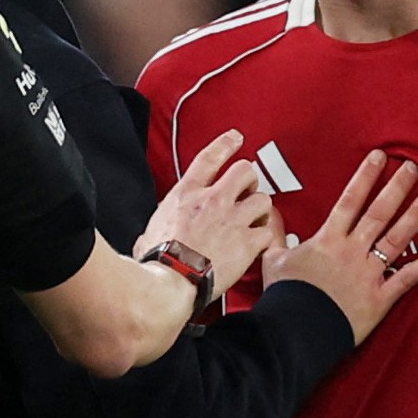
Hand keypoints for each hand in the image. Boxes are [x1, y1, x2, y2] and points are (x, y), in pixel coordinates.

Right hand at [139, 131, 275, 298]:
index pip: (210, 158)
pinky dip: (265, 238)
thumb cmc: (158, 260)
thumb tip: (151, 236)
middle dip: (250, 180)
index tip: (236, 138)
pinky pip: (267, 232)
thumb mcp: (150, 230)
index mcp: (187, 194)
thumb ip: (161, 225)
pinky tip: (258, 245)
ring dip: (261, 210)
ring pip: (263, 199)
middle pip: (245, 171)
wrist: (172, 280)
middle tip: (247, 192)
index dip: (225, 144)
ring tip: (255, 221)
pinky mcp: (247, 242)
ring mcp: (233, 219)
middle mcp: (213, 200)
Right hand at [263, 152, 417, 344]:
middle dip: (397, 188)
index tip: (380, 157)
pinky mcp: (379, 298)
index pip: (350, 201)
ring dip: (415, 216)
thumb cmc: (284, 296)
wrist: (294, 332)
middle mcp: (352, 251)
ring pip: (396, 239)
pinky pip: (406, 278)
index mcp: (328, 240)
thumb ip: (275, 233)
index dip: (366, 177)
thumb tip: (268, 209)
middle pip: (379, 213)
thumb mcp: (273, 259)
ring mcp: (368, 274)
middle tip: (414, 168)